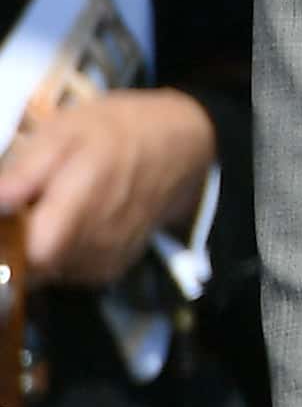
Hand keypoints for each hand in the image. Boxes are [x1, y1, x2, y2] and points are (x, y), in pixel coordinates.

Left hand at [0, 87, 216, 288]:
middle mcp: (96, 243)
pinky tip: (66, 226)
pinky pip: (70, 273)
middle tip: (23, 208)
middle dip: (16, 245)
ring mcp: (107, 259)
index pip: (26, 256)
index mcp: (79, 206)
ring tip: (46, 213)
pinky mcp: (114, 267)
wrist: (179, 146)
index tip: (7, 216)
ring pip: (49, 274)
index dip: (7, 242)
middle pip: (32, 269)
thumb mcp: (64, 131)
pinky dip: (59, 255)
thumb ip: (27, 169)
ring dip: (37, 251)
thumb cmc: (116, 131)